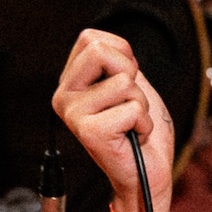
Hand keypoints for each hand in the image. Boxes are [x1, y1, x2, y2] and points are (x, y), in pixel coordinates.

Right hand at [51, 29, 175, 211]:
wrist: (148, 173)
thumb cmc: (140, 130)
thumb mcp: (130, 85)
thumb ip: (117, 61)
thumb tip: (108, 42)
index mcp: (71, 82)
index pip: (92, 39)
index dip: (122, 57)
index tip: (125, 85)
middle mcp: (64, 96)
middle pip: (101, 51)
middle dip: (131, 76)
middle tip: (129, 104)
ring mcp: (73, 114)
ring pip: (124, 83)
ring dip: (140, 105)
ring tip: (131, 125)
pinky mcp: (89, 132)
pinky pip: (132, 109)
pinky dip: (144, 123)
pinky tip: (132, 137)